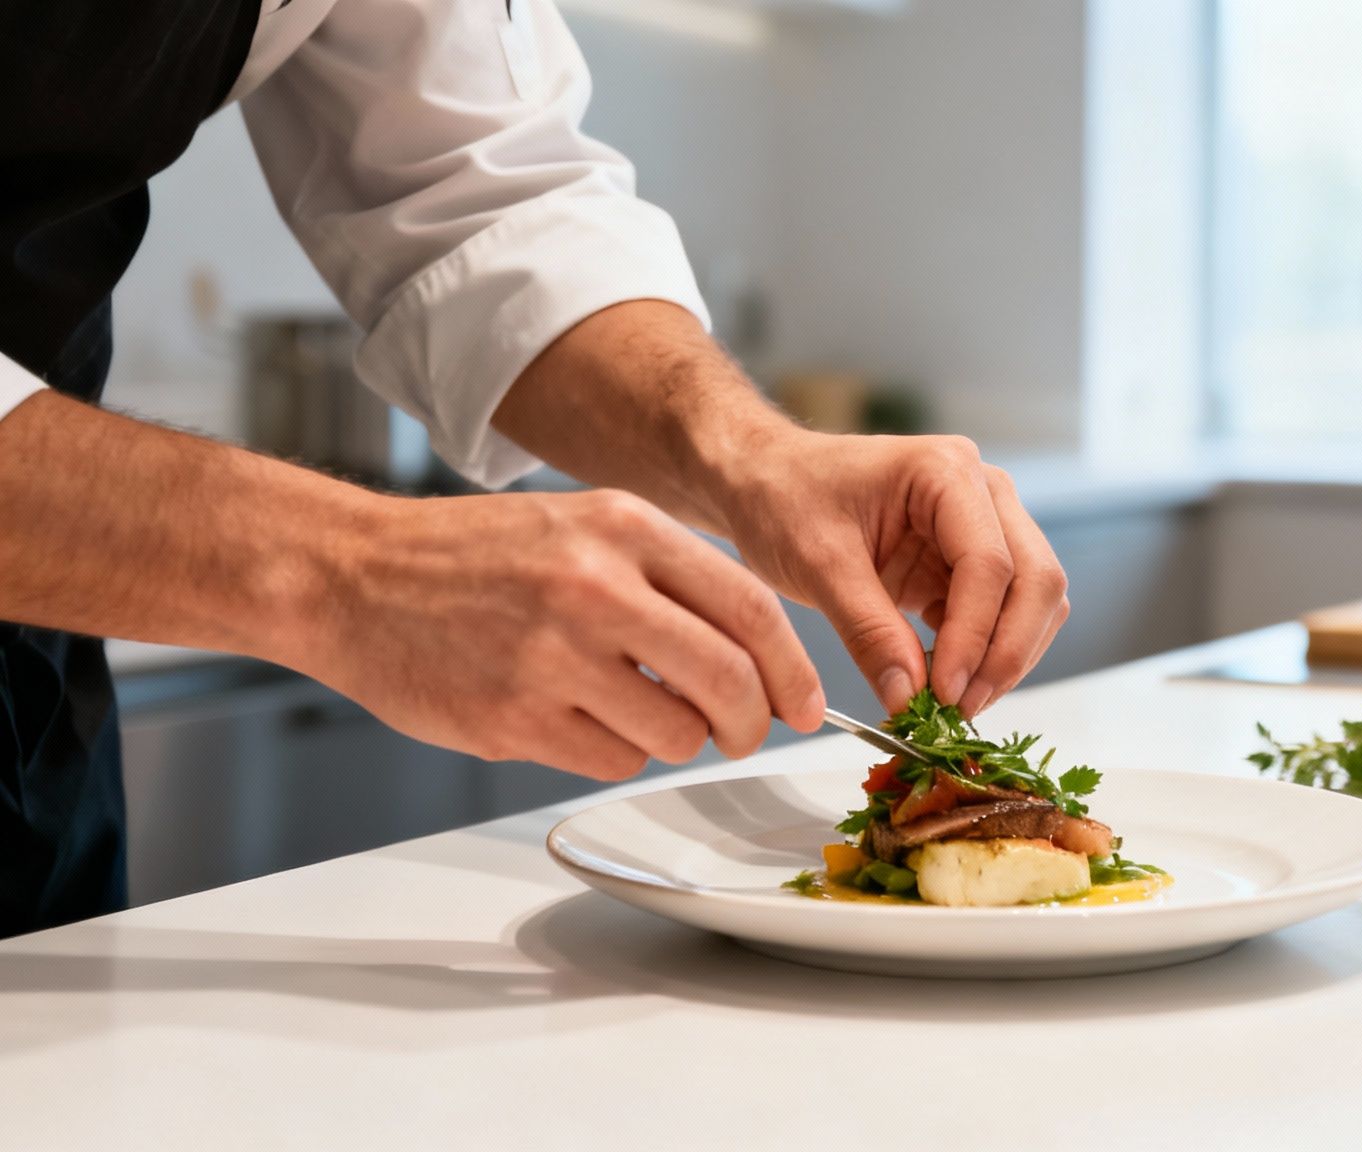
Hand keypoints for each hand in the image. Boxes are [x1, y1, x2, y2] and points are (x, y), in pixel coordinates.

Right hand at [302, 489, 824, 780]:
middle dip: (752, 723)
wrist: (352, 575)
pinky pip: (612, 760)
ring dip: (677, 738)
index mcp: (625, 529)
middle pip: (730, 681)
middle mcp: (596, 588)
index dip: (794, 669)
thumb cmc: (476, 556)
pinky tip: (579, 721)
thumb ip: (670, 575)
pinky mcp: (514, 717)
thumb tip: (759, 653)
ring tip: (637, 712)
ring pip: (676, 732)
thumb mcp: (583, 524)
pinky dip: (614, 751)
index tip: (807, 704)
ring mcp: (553, 656)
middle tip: (743, 733)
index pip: (752, 610)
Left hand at [702, 426, 1068, 717]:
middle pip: (1036, 579)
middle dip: (1006, 652)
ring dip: (1005, 658)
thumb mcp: (817, 563)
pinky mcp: (970, 562)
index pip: (990, 562)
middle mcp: (982, 492)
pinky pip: (1004, 614)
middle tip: (959, 708)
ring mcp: (985, 525)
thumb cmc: (785, 497)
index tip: (945, 692)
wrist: (767, 481)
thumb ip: (867, 629)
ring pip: (1034, 600)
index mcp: (946, 471)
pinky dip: (985, 654)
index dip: (976, 635)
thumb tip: (908, 697)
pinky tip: (944, 683)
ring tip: (951, 704)